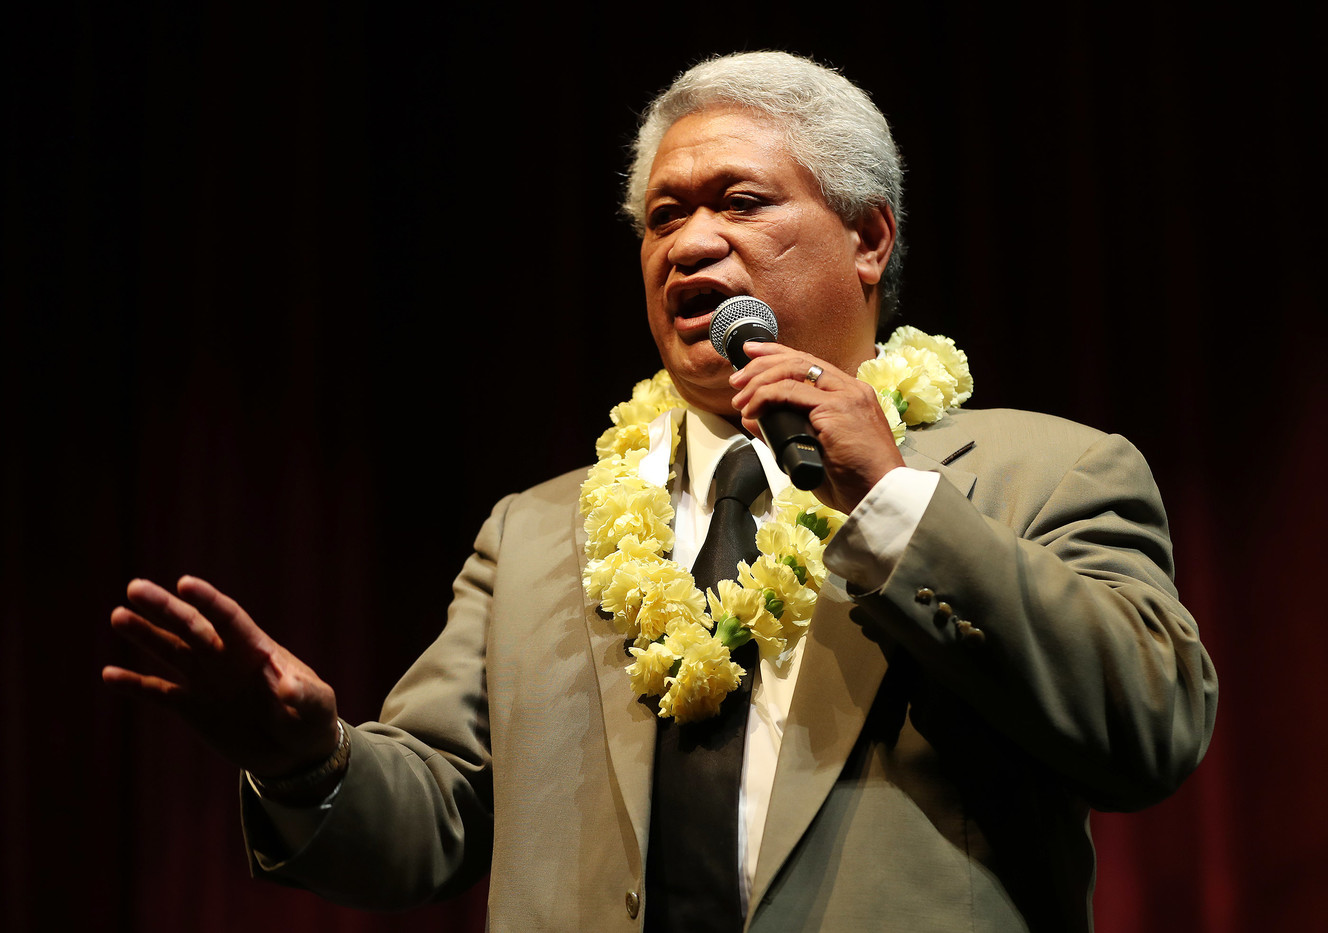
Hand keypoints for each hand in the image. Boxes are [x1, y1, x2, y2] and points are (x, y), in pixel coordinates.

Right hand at [102, 575, 339, 777]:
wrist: (295, 752)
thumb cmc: (312, 719)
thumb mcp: (317, 706)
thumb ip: (304, 694)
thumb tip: (287, 688)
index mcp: (256, 648)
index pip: (228, 617)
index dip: (208, 601)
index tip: (184, 584)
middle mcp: (225, 657)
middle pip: (191, 626)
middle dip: (165, 608)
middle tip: (134, 589)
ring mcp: (206, 680)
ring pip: (170, 651)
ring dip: (144, 635)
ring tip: (118, 616)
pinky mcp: (193, 707)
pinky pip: (159, 692)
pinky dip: (135, 685)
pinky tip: (109, 675)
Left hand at [729, 342, 904, 513]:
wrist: (879, 495)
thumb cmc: (854, 481)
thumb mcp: (812, 451)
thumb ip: (784, 434)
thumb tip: (753, 420)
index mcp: (850, 395)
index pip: (810, 364)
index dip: (777, 354)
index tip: (752, 355)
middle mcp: (851, 389)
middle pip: (800, 360)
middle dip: (762, 364)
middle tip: (737, 378)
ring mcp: (846, 396)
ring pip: (793, 370)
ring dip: (759, 380)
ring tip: (740, 397)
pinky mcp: (837, 408)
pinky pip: (791, 392)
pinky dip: (766, 396)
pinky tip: (752, 409)